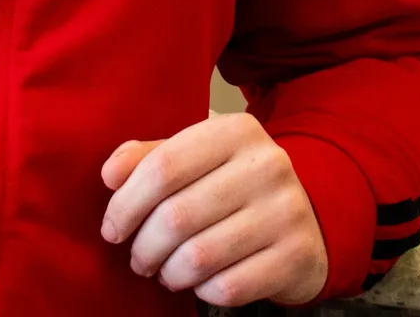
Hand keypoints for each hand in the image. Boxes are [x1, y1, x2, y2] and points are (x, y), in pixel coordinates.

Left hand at [100, 112, 328, 305]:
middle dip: (144, 245)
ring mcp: (286, 212)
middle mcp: (266, 165)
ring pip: (200, 256)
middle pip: (176, 215)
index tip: (111, 227)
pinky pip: (230, 287)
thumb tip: (110, 174)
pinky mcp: (297, 257)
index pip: (163, 166)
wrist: (308, 217)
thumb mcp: (197, 155)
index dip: (126, 202)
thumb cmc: (234, 182)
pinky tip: (196, 283)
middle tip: (137, 258)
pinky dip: (202, 291)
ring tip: (162, 271)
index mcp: (235, 129)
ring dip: (169, 272)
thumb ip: (150, 157)